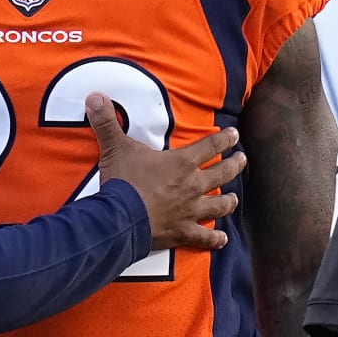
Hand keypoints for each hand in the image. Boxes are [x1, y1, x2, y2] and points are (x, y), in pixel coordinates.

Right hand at [87, 92, 245, 251]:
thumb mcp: (115, 148)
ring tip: (234, 199)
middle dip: (234, 166)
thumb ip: (107, 122)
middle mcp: (192, 186)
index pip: (210, 146)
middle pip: (221, 174)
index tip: (235, 135)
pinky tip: (222, 240)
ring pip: (218, 206)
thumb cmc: (123, 182)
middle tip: (242, 160)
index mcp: (181, 163)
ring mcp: (190, 211)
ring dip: (227, 202)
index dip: (224, 139)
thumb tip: (94, 96)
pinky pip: (204, 238)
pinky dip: (214, 240)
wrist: (121, 219)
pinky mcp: (183, 233)